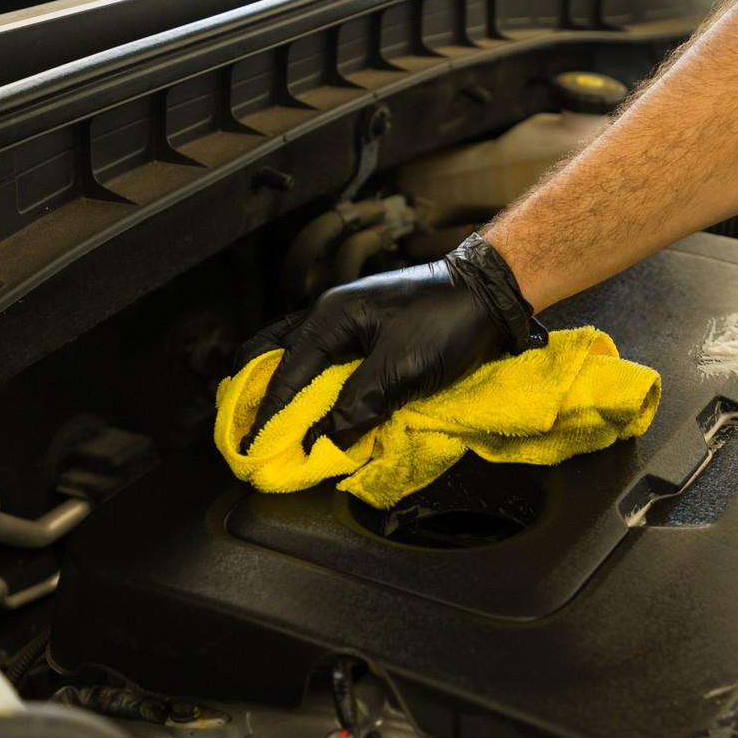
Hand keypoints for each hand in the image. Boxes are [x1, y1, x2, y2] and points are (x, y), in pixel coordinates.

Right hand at [235, 232, 543, 447]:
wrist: (490, 292)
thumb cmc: (445, 323)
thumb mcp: (400, 368)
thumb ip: (357, 402)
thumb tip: (323, 439)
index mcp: (331, 317)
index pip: (287, 370)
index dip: (269, 411)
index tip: (255, 445)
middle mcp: (332, 314)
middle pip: (277, 350)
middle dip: (259, 387)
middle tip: (248, 425)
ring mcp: (351, 319)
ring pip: (301, 352)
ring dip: (286, 384)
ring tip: (272, 418)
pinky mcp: (371, 330)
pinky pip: (329, 357)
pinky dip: (315, 380)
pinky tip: (316, 402)